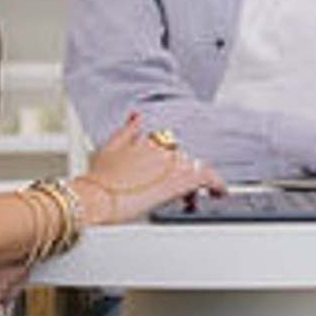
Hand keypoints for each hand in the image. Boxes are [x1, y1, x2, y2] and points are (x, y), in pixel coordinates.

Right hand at [72, 115, 224, 225]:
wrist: (96, 199)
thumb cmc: (99, 179)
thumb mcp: (110, 147)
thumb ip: (128, 130)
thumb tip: (137, 116)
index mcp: (149, 138)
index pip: (172, 144)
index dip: (174, 160)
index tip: (173, 170)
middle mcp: (164, 146)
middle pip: (185, 158)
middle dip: (182, 174)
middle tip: (180, 192)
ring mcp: (173, 162)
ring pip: (196, 167)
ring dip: (195, 183)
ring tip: (190, 199)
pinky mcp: (181, 180)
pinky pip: (208, 178)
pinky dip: (217, 184)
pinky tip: (219, 192)